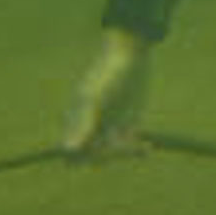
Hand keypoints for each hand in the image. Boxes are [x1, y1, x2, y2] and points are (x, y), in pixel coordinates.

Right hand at [62, 27, 153, 156]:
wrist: (129, 56)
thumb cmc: (106, 74)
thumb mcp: (94, 97)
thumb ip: (82, 122)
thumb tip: (68, 149)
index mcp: (73, 123)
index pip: (73, 156)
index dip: (85, 158)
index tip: (102, 146)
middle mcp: (88, 129)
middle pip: (93, 158)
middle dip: (108, 155)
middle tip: (127, 143)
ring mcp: (107, 128)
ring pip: (111, 154)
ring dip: (124, 153)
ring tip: (142, 147)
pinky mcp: (126, 125)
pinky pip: (127, 146)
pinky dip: (136, 149)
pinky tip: (148, 148)